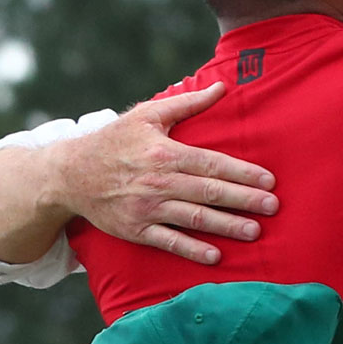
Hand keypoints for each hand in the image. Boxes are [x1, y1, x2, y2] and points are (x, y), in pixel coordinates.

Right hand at [53, 82, 277, 262]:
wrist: (69, 173)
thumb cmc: (114, 140)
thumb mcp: (147, 114)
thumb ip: (187, 103)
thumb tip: (221, 87)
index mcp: (165, 152)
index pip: (212, 163)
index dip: (242, 172)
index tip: (269, 180)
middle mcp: (158, 181)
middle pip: (209, 192)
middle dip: (244, 200)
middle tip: (273, 206)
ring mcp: (146, 208)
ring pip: (194, 218)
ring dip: (226, 226)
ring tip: (255, 231)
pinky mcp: (135, 230)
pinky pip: (168, 242)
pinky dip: (192, 250)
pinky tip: (215, 256)